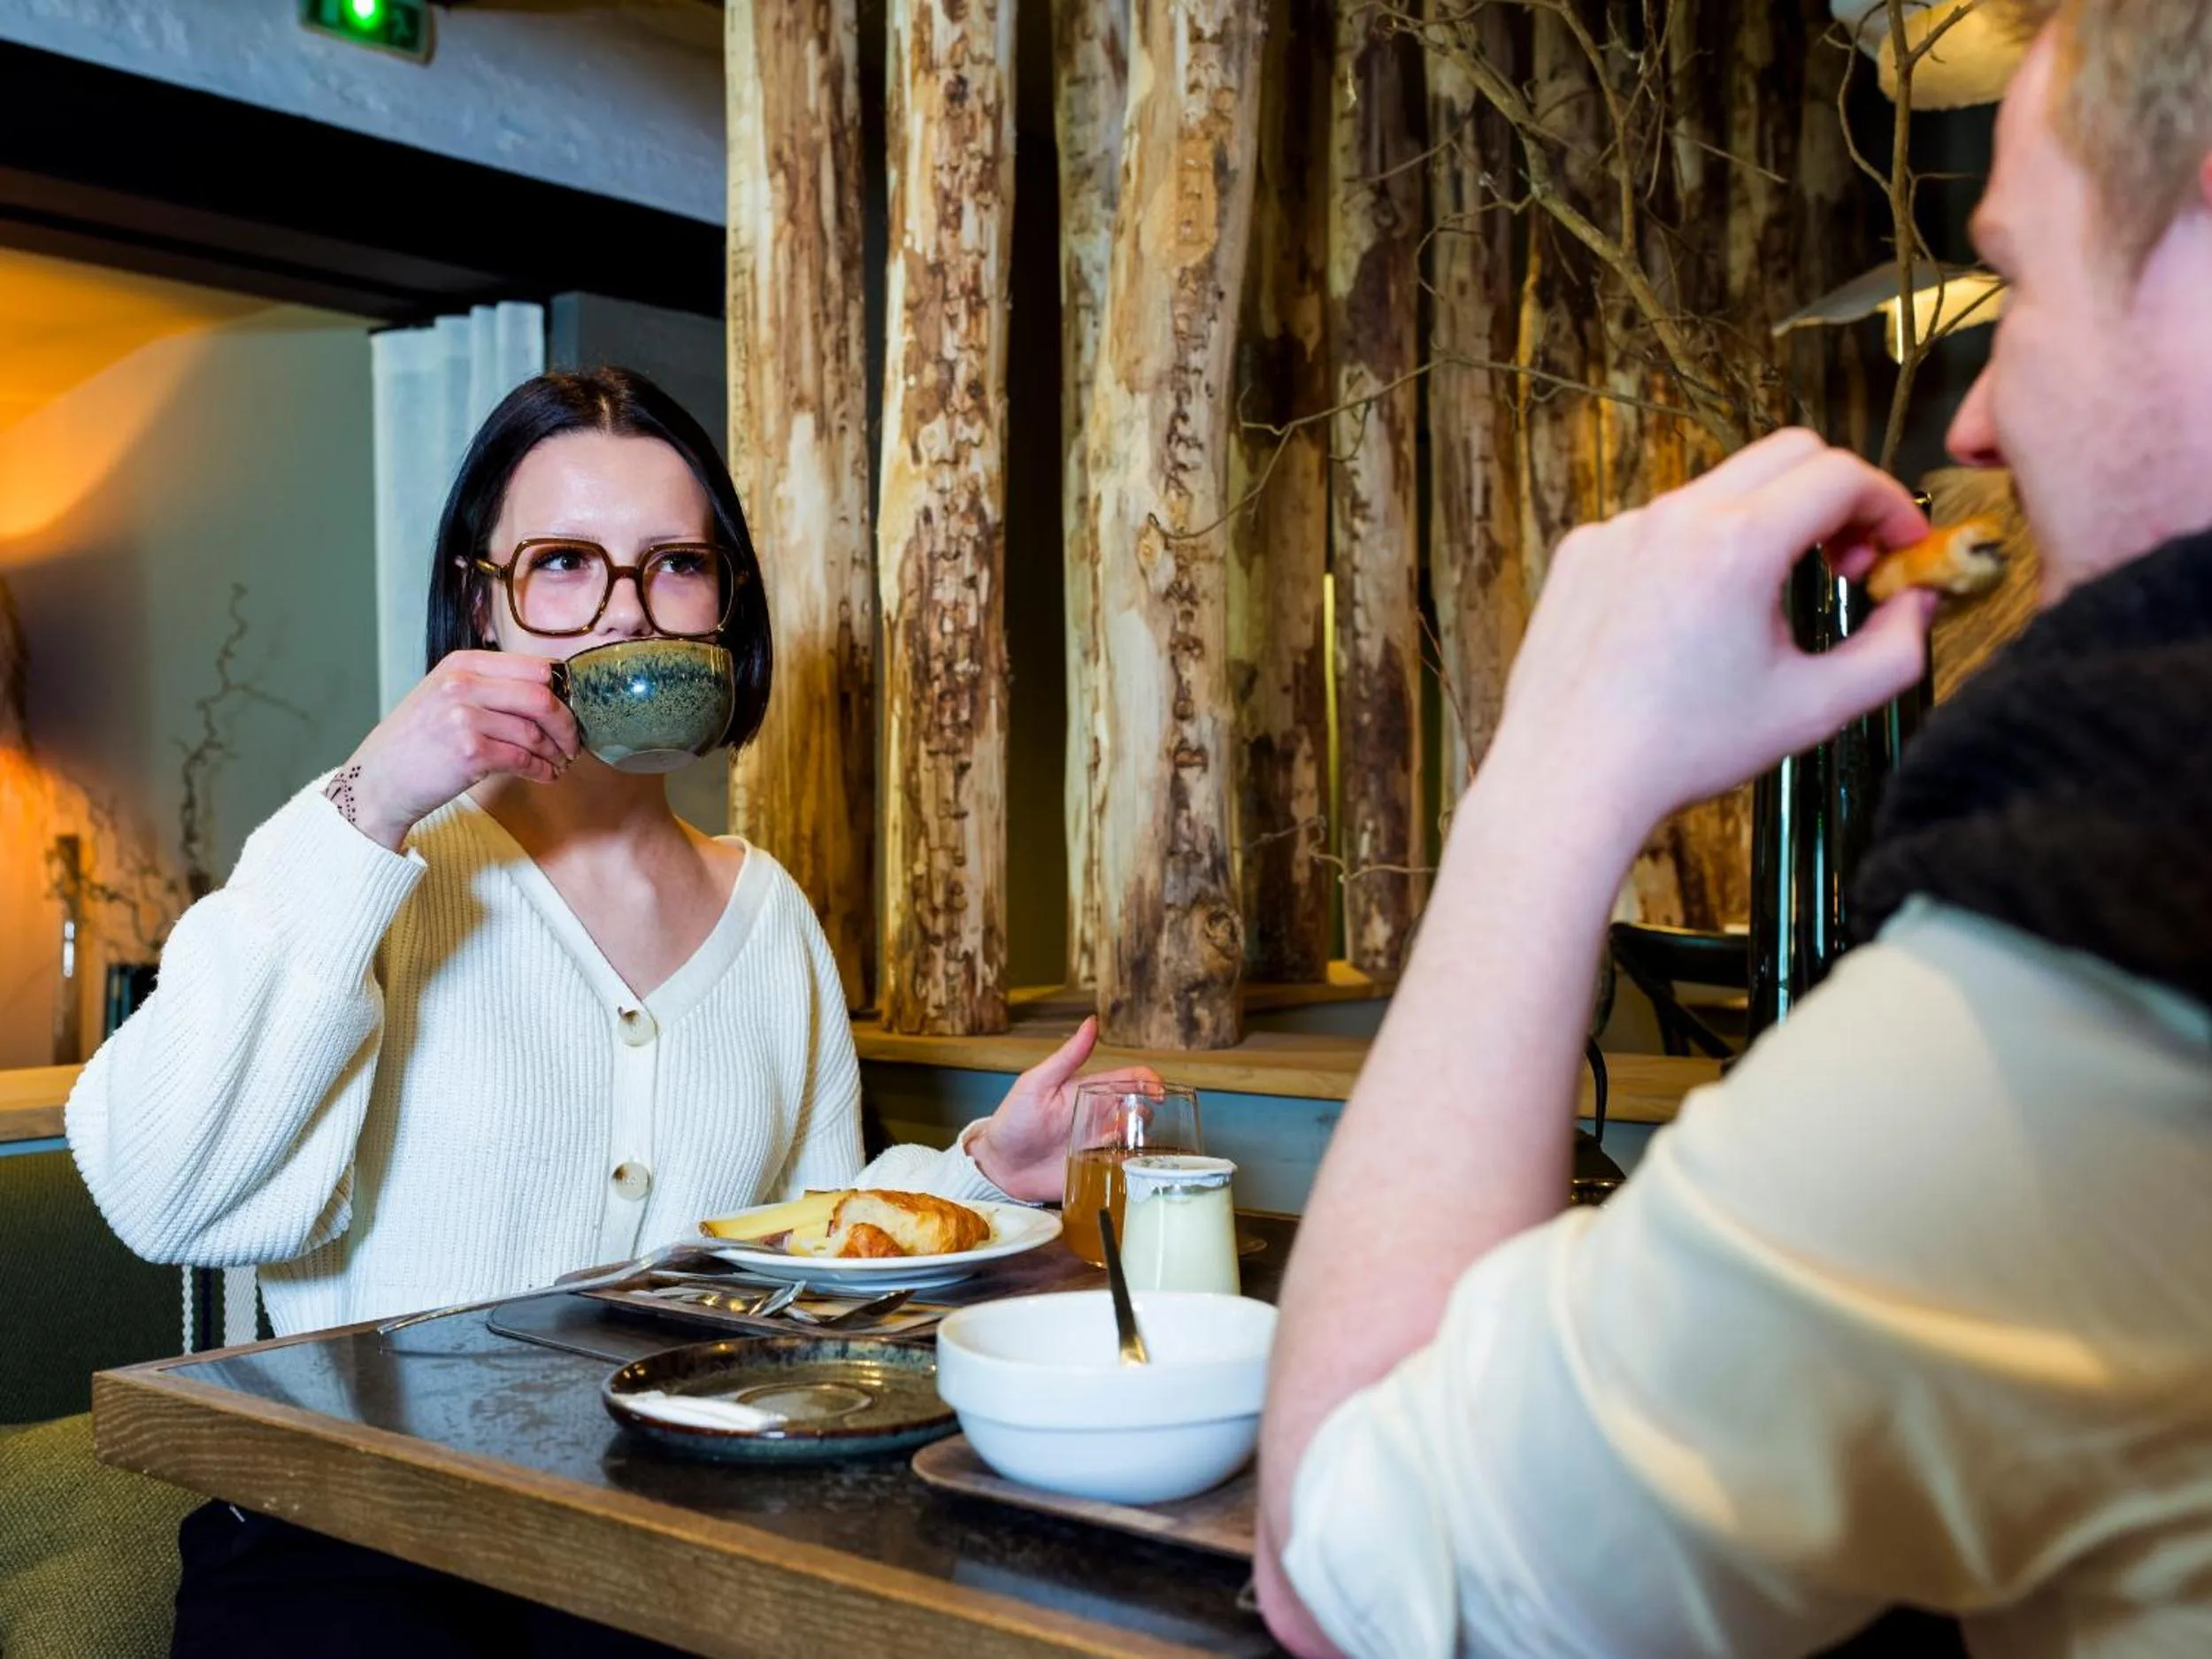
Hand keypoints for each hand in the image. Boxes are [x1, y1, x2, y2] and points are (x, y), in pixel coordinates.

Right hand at [330, 651, 580, 849]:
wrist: (378, 780)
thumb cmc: (417, 742)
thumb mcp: (444, 695)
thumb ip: (489, 687)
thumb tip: (549, 694)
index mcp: (462, 664)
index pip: (535, 667)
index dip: (562, 692)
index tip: (569, 711)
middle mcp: (462, 684)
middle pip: (542, 696)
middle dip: (567, 723)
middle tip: (573, 743)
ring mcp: (464, 717)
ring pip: (535, 731)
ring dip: (556, 752)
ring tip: (558, 763)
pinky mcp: (469, 752)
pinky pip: (524, 759)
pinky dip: (541, 770)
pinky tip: (544, 775)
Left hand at [967, 1018, 1161, 1202]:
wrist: (998, 1164)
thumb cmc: (1014, 1119)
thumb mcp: (1037, 1083)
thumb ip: (1067, 1057)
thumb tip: (1092, 1022)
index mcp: (1091, 1092)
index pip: (1132, 1081)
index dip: (1151, 1083)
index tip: (1158, 1093)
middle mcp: (1101, 1118)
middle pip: (1141, 1111)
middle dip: (1146, 1116)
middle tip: (1132, 1124)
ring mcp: (1100, 1146)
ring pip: (1137, 1141)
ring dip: (1141, 1143)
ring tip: (1122, 1145)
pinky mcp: (1096, 1171)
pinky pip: (1124, 1169)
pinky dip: (1132, 1167)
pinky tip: (1123, 1167)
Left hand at [1491, 428, 1939, 831]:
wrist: (1569, 778)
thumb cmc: (1682, 750)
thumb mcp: (1814, 708)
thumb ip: (1893, 650)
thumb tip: (1920, 603)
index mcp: (1735, 544)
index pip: (1841, 474)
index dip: (1889, 505)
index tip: (1898, 549)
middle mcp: (1673, 517)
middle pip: (1787, 454)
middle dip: (1836, 498)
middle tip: (1846, 565)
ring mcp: (1619, 528)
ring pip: (1720, 489)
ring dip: (1765, 524)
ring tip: (1768, 603)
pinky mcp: (1582, 550)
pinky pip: (1659, 524)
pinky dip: (1696, 549)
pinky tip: (1694, 618)